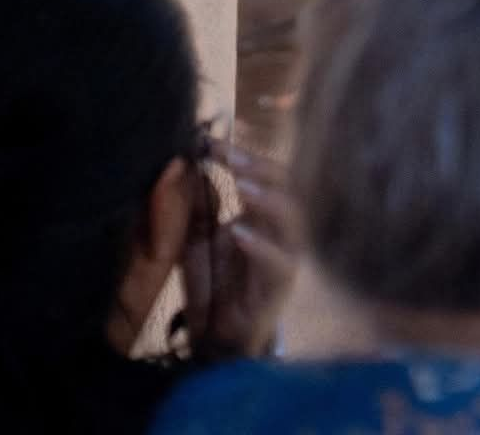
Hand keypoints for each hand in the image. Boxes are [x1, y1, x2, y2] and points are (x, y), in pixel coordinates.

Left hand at [181, 142, 300, 356]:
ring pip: (291, 219)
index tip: (208, 140)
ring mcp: (284, 257)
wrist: (219, 340)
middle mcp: (280, 230)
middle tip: (228, 154)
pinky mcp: (279, 287)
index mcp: (262, 214)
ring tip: (241, 184)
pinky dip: (259, 246)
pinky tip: (238, 231)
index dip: (240, 154)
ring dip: (267, 199)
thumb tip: (187, 164)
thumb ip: (195, 208)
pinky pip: (278, 262)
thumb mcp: (194, 240)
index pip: (261, 173)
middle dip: (258, 167)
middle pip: (285, 186)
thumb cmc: (212, 284)